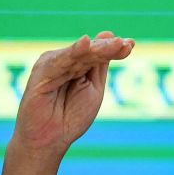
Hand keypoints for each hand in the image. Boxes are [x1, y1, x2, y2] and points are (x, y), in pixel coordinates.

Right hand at [0, 32, 134, 174]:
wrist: (49, 140)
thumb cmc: (71, 117)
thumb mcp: (94, 89)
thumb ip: (99, 65)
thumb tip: (110, 35)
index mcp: (78, 65)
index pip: (98, 53)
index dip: (114, 48)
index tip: (131, 44)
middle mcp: (65, 61)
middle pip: (90, 51)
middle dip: (108, 48)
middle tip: (125, 44)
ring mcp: (53, 64)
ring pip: (79, 54)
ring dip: (97, 49)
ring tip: (115, 44)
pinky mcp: (42, 72)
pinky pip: (60, 61)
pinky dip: (73, 52)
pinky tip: (85, 44)